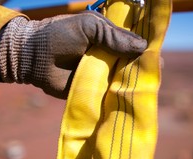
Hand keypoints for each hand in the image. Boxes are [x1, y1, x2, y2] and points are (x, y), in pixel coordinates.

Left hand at [0, 11, 146, 98]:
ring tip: (150, 85)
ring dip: (134, 82)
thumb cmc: (59, 35)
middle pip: (132, 62)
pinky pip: (110, 94)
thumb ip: (113, 35)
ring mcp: (102, 74)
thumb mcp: (89, 26)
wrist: (34, 58)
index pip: (132, 41)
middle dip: (144, 65)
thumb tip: (143, 47)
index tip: (158, 50)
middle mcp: (108, 56)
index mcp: (108, 37)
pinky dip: (120, 96)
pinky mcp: (94, 91)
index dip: (145, 45)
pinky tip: (133, 99)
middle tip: (158, 70)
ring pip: (124, 79)